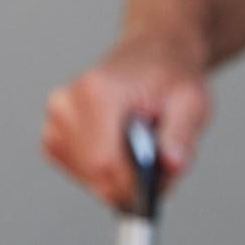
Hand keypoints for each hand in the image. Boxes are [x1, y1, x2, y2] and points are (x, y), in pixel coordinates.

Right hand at [43, 40, 206, 210]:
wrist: (153, 54)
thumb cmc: (171, 77)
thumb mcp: (191, 102)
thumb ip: (181, 135)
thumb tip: (172, 165)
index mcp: (97, 92)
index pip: (103, 162)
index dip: (133, 186)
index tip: (159, 189)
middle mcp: (67, 104)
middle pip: (94, 173)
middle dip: (131, 183)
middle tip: (160, 168)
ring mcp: (55, 119)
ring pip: (87, 177)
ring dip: (119, 177)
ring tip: (143, 150)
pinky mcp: (54, 133)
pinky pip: (79, 171)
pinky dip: (105, 172)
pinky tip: (123, 150)